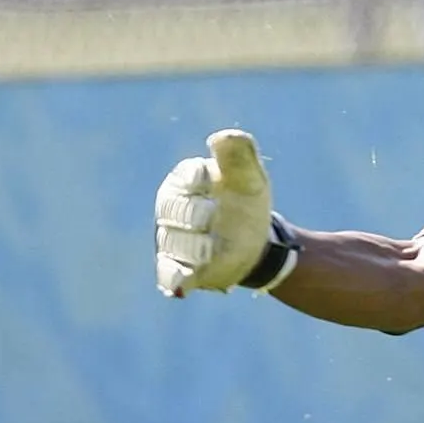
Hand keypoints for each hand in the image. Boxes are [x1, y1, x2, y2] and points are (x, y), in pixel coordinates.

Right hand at [154, 129, 281, 295]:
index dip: (199, 180)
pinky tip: (181, 285)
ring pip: (175, 242)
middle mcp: (172, 209)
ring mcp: (172, 239)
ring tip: (213, 249)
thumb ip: (239, 155)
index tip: (213, 184)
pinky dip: (174, 279)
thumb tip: (220, 137)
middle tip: (214, 217)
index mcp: (186, 180)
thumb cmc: (246, 202)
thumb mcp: (250, 178)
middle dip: (197, 215)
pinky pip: (168, 274)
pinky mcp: (178, 268)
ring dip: (196, 247)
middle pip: (177, 210)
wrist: (256, 242)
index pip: (187, 177)